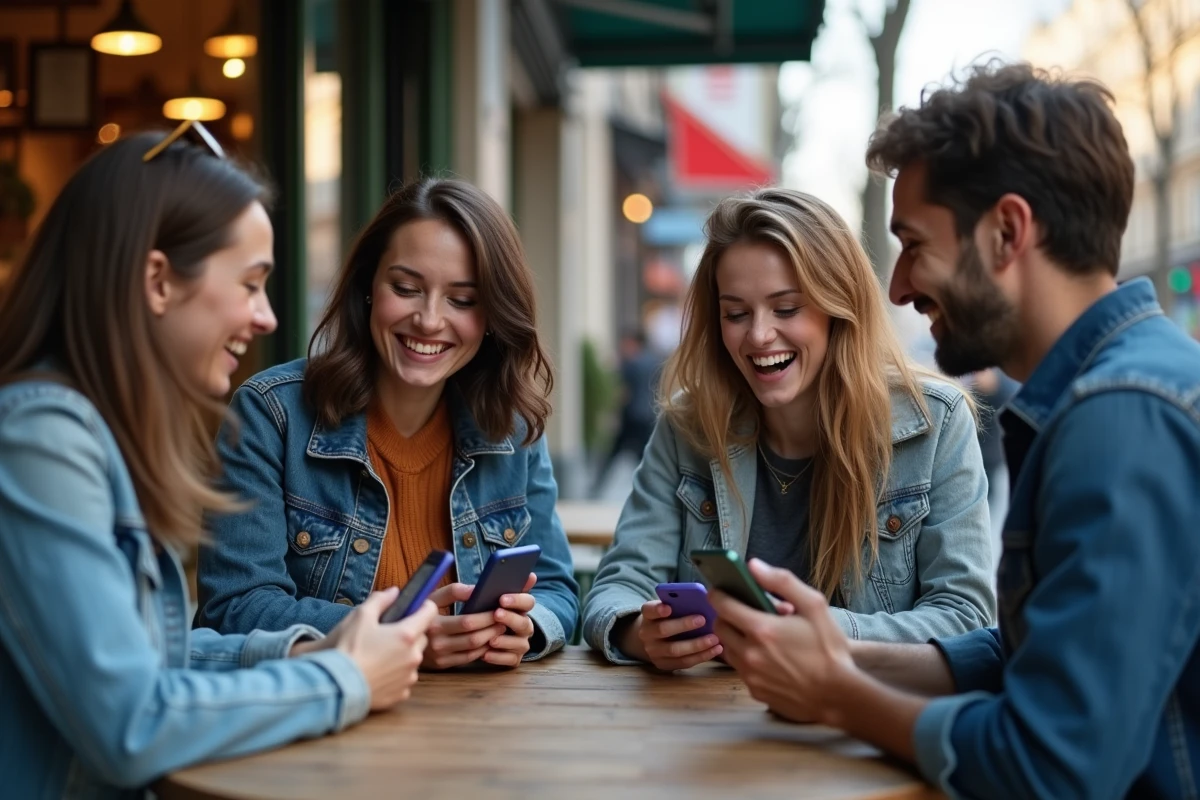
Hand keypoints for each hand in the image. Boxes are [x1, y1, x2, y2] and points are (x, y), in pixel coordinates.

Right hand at [317, 587, 435, 710]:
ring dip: (404, 655)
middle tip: (391, 633)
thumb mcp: (360, 616)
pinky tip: (379, 672)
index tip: (415, 607)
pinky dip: (396, 675)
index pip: (430, 612)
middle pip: (422, 638)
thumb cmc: (348, 649)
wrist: (335, 686)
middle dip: (412, 633)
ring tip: (381, 655)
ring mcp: (408, 677)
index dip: (423, 606)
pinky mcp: (400, 694)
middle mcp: (413, 656)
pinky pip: (404, 679)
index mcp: (407, 635)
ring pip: (413, 660)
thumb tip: (394, 591)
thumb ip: (380, 600)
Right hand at [422, 582, 507, 669]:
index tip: (498, 608)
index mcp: (433, 624)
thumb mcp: (431, 598)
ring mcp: (440, 657)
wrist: (399, 638)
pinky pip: (468, 659)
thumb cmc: (419, 612)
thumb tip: (476, 589)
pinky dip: (482, 649)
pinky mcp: (443, 665)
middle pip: (474, 638)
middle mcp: (436, 644)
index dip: (486, 616)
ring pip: (474, 650)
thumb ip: (453, 591)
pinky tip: (488, 640)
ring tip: (499, 628)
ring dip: (490, 639)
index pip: (467, 622)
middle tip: (504, 619)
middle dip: (493, 628)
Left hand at [482, 573, 537, 666]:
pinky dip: (499, 658)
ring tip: (491, 639)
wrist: (474, 635)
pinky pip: (511, 660)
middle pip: (525, 623)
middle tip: (496, 614)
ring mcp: (520, 643)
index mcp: (520, 609)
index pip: (528, 601)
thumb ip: (489, 588)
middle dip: (511, 618)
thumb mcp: (483, 599)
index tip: (502, 598)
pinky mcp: (513, 659)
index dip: (518, 600)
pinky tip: (485, 654)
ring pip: (521, 644)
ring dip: (506, 641)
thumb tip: (481, 585)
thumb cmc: (481, 612)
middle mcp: (524, 626)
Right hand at [622, 599, 721, 670]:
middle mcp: (646, 634)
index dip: (657, 609)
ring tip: (715, 638)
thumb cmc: (669, 618)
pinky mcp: (663, 665)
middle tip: (703, 620)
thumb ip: (680, 605)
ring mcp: (653, 651)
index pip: (649, 610)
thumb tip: (705, 602)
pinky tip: (716, 649)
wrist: (654, 639)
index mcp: (648, 615)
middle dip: (683, 625)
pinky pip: (684, 662)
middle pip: (663, 630)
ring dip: (697, 645)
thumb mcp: (669, 608)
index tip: (669, 607)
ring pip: (675, 650)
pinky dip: (702, 656)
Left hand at [711, 559, 855, 724]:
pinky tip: (769, 658)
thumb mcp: (814, 606)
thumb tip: (753, 566)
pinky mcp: (755, 691)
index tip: (721, 590)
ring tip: (760, 636)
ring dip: (736, 639)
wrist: (838, 696)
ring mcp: (750, 675)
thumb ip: (781, 581)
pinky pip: (741, 670)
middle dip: (727, 616)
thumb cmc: (829, 649)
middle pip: (720, 627)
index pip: (722, 605)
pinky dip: (748, 660)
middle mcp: (749, 653)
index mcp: (761, 628)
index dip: (718, 594)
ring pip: (728, 649)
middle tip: (744, 613)